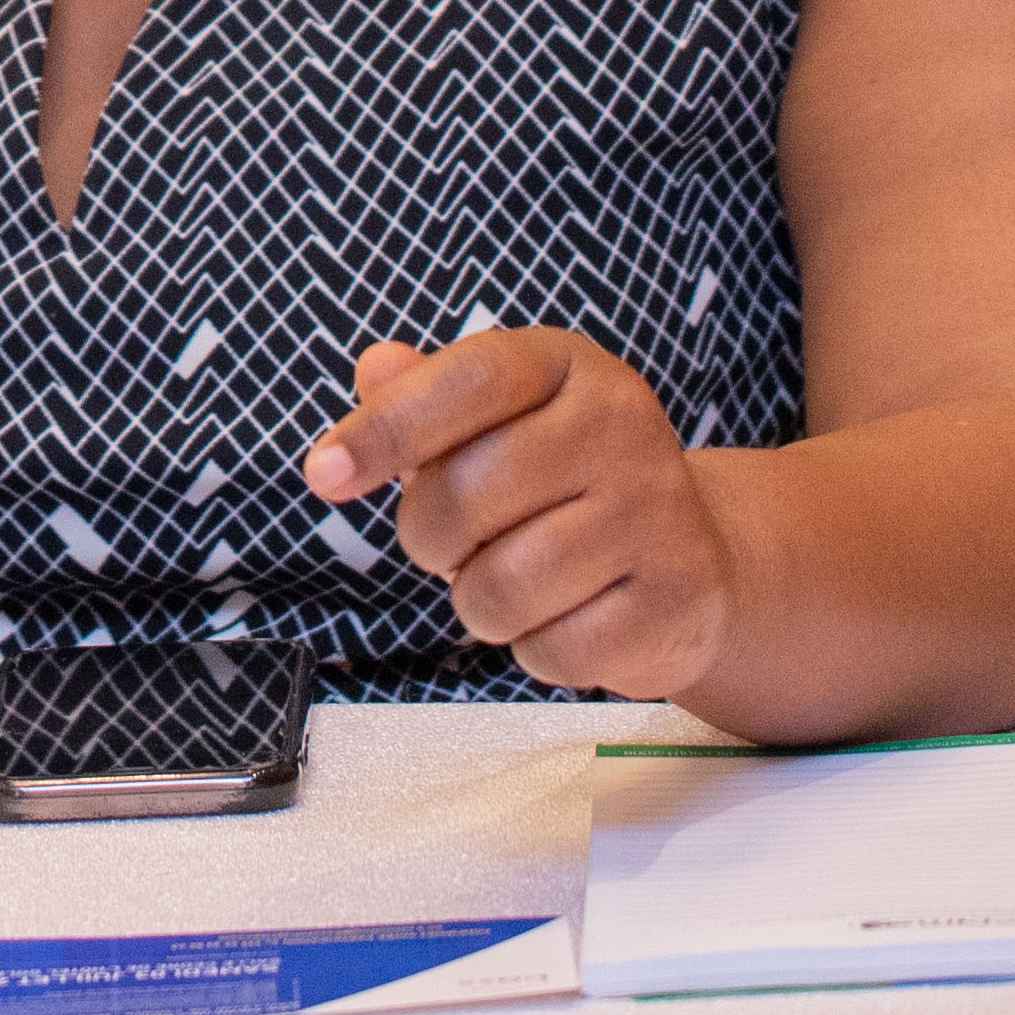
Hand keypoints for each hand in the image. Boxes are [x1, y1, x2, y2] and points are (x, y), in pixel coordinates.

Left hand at [304, 326, 736, 701]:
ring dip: (478, 602)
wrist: (692, 556)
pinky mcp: (676, 601)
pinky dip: (534, 649)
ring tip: (505, 581)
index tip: (322, 475)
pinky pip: (554, 650)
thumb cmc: (563, 480)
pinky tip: (562, 617)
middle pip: (469, 493)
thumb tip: (375, 368)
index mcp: (569, 365)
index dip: (385, 427)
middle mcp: (624, 426)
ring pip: (505, 584)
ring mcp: (659, 514)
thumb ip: (425, 397)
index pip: (468, 380)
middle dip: (430, 538)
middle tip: (448, 544)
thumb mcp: (499, 420)